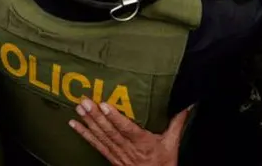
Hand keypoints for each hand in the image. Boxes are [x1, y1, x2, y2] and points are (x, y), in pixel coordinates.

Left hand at [70, 98, 190, 165]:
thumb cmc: (164, 163)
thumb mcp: (172, 144)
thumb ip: (177, 122)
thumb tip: (186, 104)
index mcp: (143, 144)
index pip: (128, 129)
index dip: (115, 118)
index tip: (104, 105)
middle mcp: (128, 149)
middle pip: (110, 132)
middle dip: (96, 117)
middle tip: (85, 102)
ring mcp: (118, 155)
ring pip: (102, 138)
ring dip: (89, 123)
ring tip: (78, 110)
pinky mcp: (111, 158)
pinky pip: (96, 146)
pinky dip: (85, 135)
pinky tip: (74, 125)